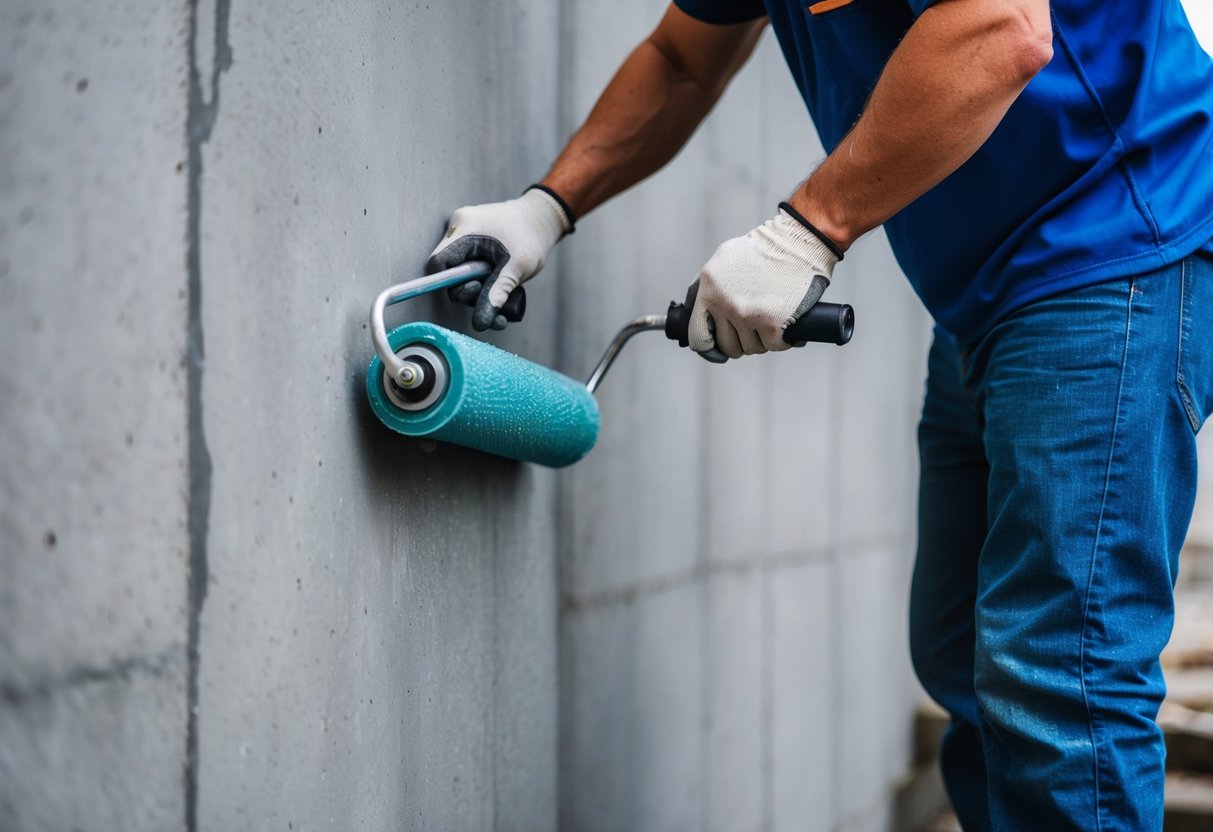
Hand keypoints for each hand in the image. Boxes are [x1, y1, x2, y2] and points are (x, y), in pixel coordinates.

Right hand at [427, 186, 573, 330]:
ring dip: (479, 290)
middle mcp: (459, 229)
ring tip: (502, 303)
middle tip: (492, 296)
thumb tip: (480, 324)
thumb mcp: (516, 269)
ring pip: (460, 272)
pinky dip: (482, 281)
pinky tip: (499, 296)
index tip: (474, 293)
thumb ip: (496, 294)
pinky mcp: (473, 242)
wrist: (543, 218)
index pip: (439, 263)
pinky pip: (469, 265)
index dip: (449, 284)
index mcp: (465, 229)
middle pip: (449, 272)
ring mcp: (465, 234)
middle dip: (469, 291)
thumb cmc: (532, 237)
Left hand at [688, 205, 841, 357]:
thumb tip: (697, 312)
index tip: (719, 347)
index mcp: (709, 288)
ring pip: (751, 348)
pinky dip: (782, 340)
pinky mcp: (771, 324)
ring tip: (771, 319)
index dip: (709, 346)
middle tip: (754, 328)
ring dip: (762, 340)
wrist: (799, 242)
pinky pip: (773, 347)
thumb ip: (708, 285)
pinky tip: (785, 326)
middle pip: (728, 346)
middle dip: (741, 341)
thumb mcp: (724, 259)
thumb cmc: (766, 249)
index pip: (697, 336)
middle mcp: (724, 303)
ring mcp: (747, 315)